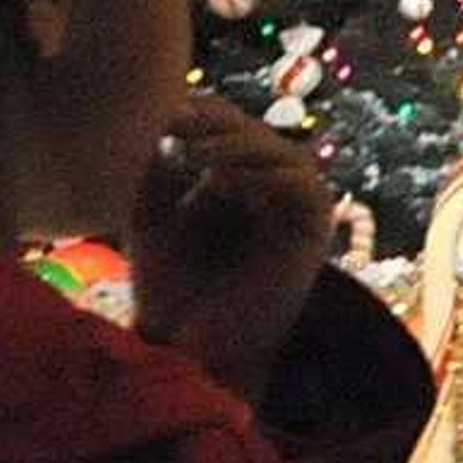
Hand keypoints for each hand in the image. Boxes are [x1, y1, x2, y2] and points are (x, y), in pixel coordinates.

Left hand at [131, 90, 339, 398]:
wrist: (190, 349)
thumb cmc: (169, 288)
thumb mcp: (150, 214)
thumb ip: (162, 167)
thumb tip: (177, 115)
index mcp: (233, 184)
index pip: (230, 130)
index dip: (202, 114)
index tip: (164, 115)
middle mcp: (269, 194)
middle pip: (258, 135)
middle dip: (218, 124)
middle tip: (177, 123)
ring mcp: (293, 213)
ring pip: (285, 153)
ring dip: (240, 144)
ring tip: (194, 151)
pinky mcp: (312, 233)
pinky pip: (304, 185)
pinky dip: (266, 173)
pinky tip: (220, 179)